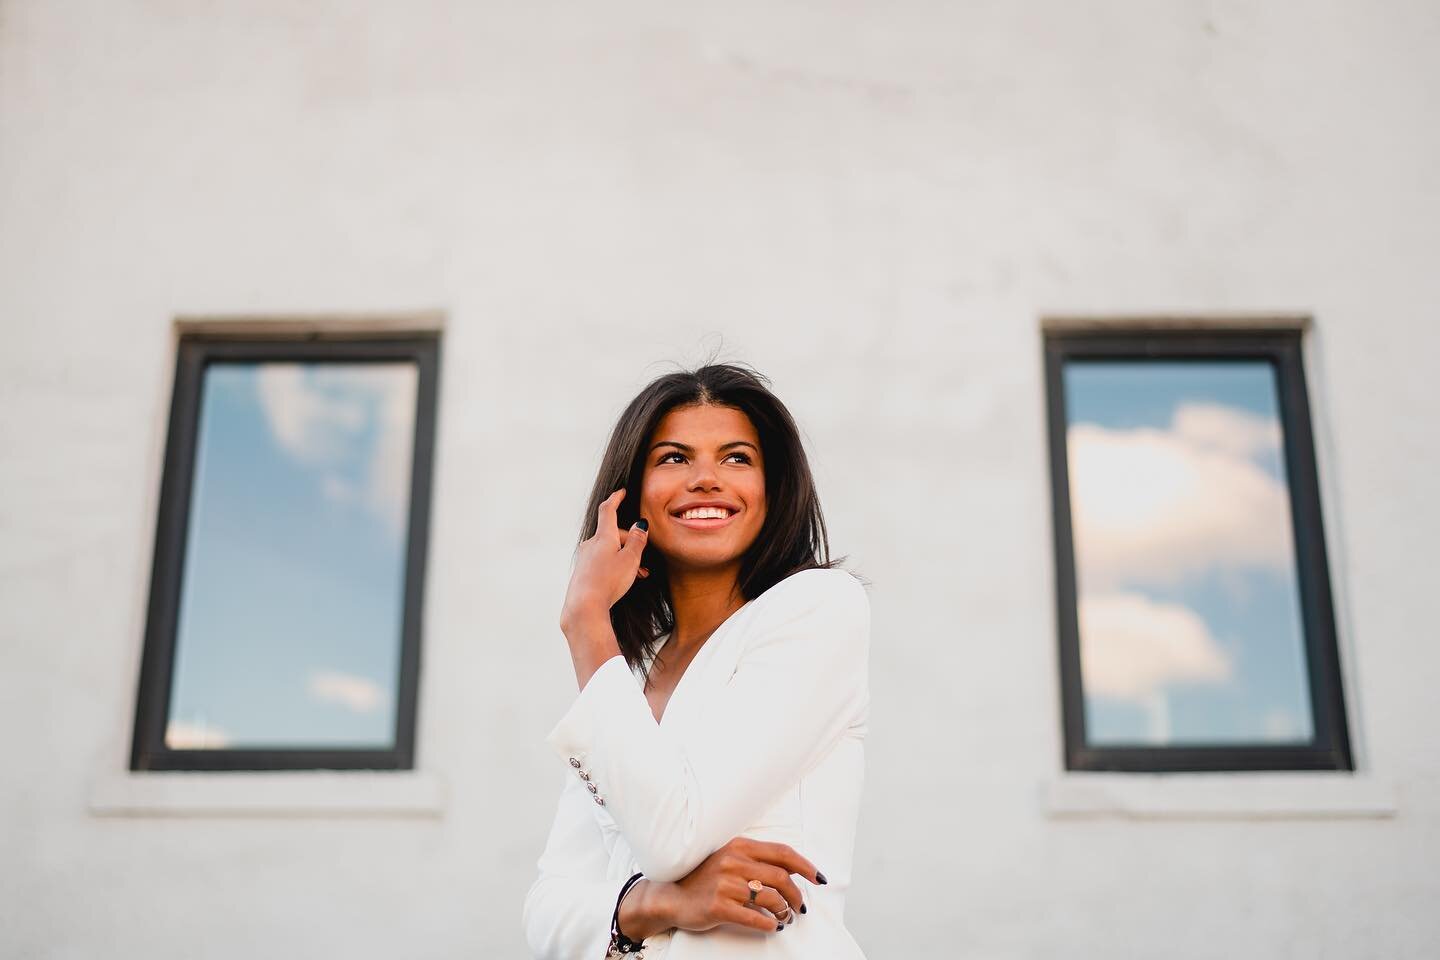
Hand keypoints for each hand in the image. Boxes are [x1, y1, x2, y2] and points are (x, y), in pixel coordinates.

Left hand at [561, 489, 649, 623]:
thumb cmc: (609, 582)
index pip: (608, 510)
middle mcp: (590, 544)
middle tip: (645, 562)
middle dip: (630, 543)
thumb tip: (639, 525)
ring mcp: (585, 559)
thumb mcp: (630, 559)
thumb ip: (637, 540)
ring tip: (639, 575)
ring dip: (624, 558)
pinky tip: (622, 582)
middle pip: (612, 535)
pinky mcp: (582, 573)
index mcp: (603, 537)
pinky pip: (602, 562)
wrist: (584, 607)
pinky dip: (614, 566)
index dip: (616, 499)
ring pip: (609, 551)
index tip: (621, 492)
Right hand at [620, 838, 821, 938]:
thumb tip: (792, 870)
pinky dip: (769, 923)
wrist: (670, 896)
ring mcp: (725, 884)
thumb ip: (756, 860)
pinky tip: (772, 926)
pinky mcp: (718, 907)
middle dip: (797, 895)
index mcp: (739, 846)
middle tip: (800, 907)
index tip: (818, 878)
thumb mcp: (728, 858)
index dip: (805, 866)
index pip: (782, 853)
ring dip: (785, 911)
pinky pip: (755, 918)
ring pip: (771, 898)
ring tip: (785, 918)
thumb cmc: (703, 878)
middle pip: (781, 878)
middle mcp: (733, 862)